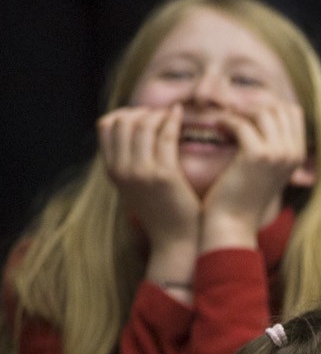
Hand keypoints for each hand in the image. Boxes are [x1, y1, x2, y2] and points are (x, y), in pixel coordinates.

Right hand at [98, 105, 201, 249]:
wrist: (177, 242)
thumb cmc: (164, 214)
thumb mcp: (137, 188)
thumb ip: (132, 163)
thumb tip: (136, 132)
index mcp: (112, 171)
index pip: (105, 126)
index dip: (124, 113)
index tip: (143, 114)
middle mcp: (121, 170)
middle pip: (123, 122)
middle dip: (142, 111)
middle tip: (160, 112)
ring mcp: (140, 172)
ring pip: (143, 125)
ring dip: (158, 114)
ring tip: (172, 114)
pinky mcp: (163, 176)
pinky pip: (165, 136)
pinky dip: (172, 120)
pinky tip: (180, 115)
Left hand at [199, 99, 310, 238]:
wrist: (233, 222)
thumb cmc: (243, 195)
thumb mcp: (267, 169)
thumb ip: (272, 145)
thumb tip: (262, 113)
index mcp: (298, 155)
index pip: (291, 111)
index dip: (267, 105)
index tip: (245, 113)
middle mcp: (292, 153)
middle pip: (277, 107)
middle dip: (252, 106)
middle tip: (232, 114)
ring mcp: (277, 154)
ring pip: (261, 112)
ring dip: (238, 112)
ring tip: (224, 121)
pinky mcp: (256, 156)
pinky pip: (240, 124)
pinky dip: (225, 122)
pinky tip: (216, 127)